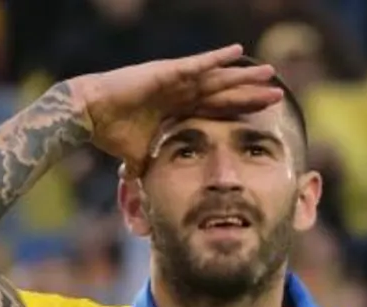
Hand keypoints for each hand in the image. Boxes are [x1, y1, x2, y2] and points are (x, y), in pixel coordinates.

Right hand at [70, 45, 283, 169]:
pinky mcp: (167, 71)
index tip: (264, 116)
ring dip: (243, 76)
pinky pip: (198, 64)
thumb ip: (150, 169)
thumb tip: (148, 194)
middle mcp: (181, 92)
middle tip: (278, 95)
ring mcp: (176, 80)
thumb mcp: (141, 157)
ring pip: (218, 77)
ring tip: (269, 73)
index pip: (217, 110)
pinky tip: (238, 52)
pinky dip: (218, 58)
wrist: (88, 115)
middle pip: (225, 93)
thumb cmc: (111, 132)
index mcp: (179, 110)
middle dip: (251, 94)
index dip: (240, 112)